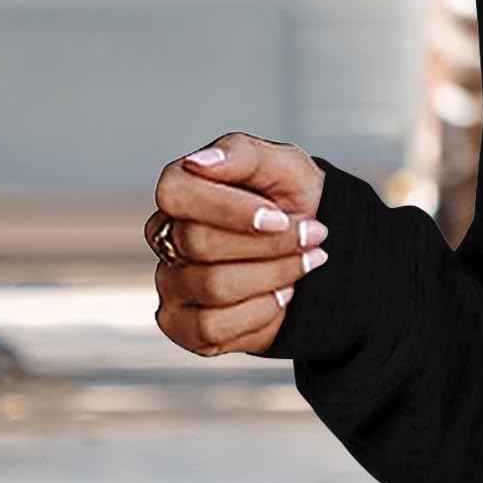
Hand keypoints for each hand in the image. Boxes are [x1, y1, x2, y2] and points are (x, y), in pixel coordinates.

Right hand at [148, 133, 326, 356]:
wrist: (317, 251)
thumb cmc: (293, 201)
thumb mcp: (284, 167)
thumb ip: (242, 154)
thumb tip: (200, 162)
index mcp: (180, 191)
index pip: (177, 194)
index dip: (230, 209)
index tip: (281, 217)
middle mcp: (164, 237)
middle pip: (200, 244)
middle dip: (271, 244)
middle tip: (314, 237)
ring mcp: (170, 283)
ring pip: (213, 286)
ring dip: (275, 276)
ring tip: (306, 263)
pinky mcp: (183, 326)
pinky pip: (212, 328)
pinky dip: (261, 313)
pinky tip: (282, 297)